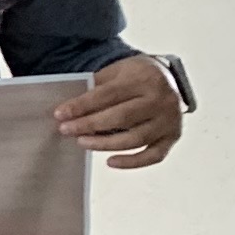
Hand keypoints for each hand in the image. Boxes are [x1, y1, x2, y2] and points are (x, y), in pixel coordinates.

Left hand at [54, 54, 182, 168]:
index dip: (82, 106)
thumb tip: (68, 109)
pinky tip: (110, 161)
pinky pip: (154, 155)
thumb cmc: (135, 76)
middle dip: (89, 125)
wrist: (167, 77)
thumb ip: (95, 87)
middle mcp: (161, 100)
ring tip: (82, 142)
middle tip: (66, 130)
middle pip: (122, 117)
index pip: (108, 94)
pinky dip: (132, 162)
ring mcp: (170, 120)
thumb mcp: (116, 71)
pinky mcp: (173, 136)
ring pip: (136, 138)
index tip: (60, 114)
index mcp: (145, 78)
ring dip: (104, 144)